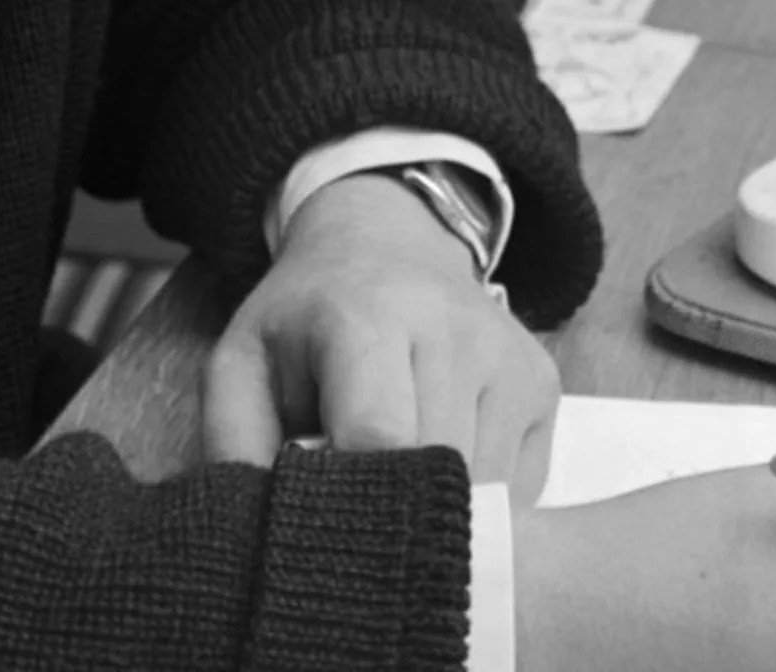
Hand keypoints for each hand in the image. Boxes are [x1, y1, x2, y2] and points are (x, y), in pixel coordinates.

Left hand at [201, 169, 560, 500]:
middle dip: (392, 512)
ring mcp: (508, 356)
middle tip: (355, 504)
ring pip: (483, 491)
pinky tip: (437, 454)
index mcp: (367, 315)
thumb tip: (257, 532)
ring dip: (434, 508)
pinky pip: (518, 488)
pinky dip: (475, 496)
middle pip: (435, 475)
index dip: (351, 497)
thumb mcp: (242, 361)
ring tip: (393, 464)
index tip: (325, 520)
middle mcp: (453, 328)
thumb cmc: (306, 318)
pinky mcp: (543, 383)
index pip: (380, 436)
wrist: (385, 243)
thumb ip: (233, 443)